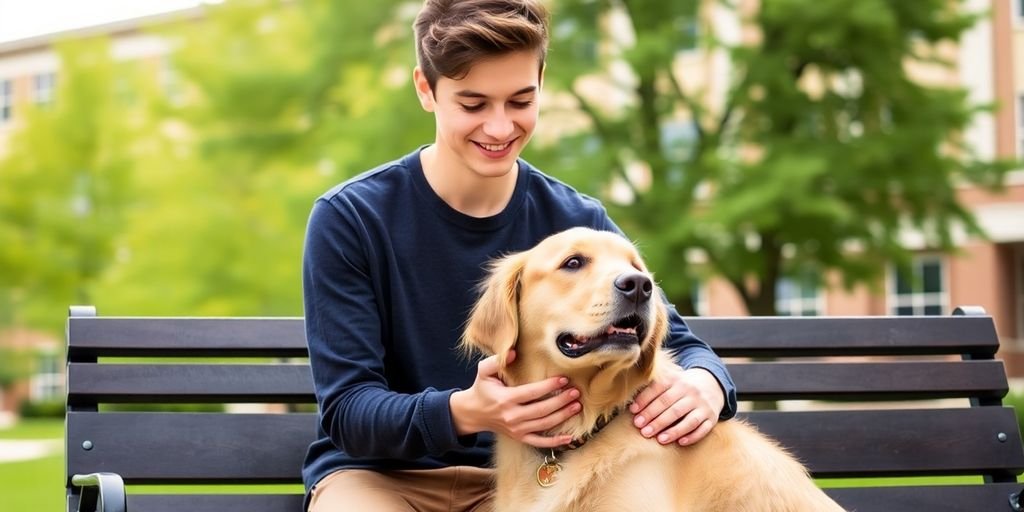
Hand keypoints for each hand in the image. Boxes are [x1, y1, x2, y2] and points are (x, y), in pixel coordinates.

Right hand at [450, 350, 581, 448]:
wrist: (473, 413)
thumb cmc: (482, 389)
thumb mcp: (483, 372)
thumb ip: (496, 360)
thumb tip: (514, 352)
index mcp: (505, 399)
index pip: (531, 393)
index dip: (549, 386)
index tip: (564, 379)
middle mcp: (512, 416)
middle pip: (542, 410)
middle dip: (561, 401)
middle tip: (576, 392)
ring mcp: (516, 429)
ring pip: (544, 424)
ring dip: (562, 416)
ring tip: (576, 406)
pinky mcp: (519, 437)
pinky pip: (539, 442)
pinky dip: (555, 442)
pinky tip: (570, 438)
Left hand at [629, 366, 724, 445]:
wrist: (711, 385)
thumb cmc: (681, 387)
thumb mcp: (669, 381)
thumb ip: (652, 389)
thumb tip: (631, 405)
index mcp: (677, 380)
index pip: (659, 389)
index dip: (645, 400)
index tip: (633, 412)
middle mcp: (691, 392)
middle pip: (671, 407)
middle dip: (655, 419)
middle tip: (642, 429)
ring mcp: (703, 405)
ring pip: (688, 419)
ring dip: (673, 430)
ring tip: (659, 439)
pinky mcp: (711, 417)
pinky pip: (703, 428)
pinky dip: (692, 436)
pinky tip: (680, 442)